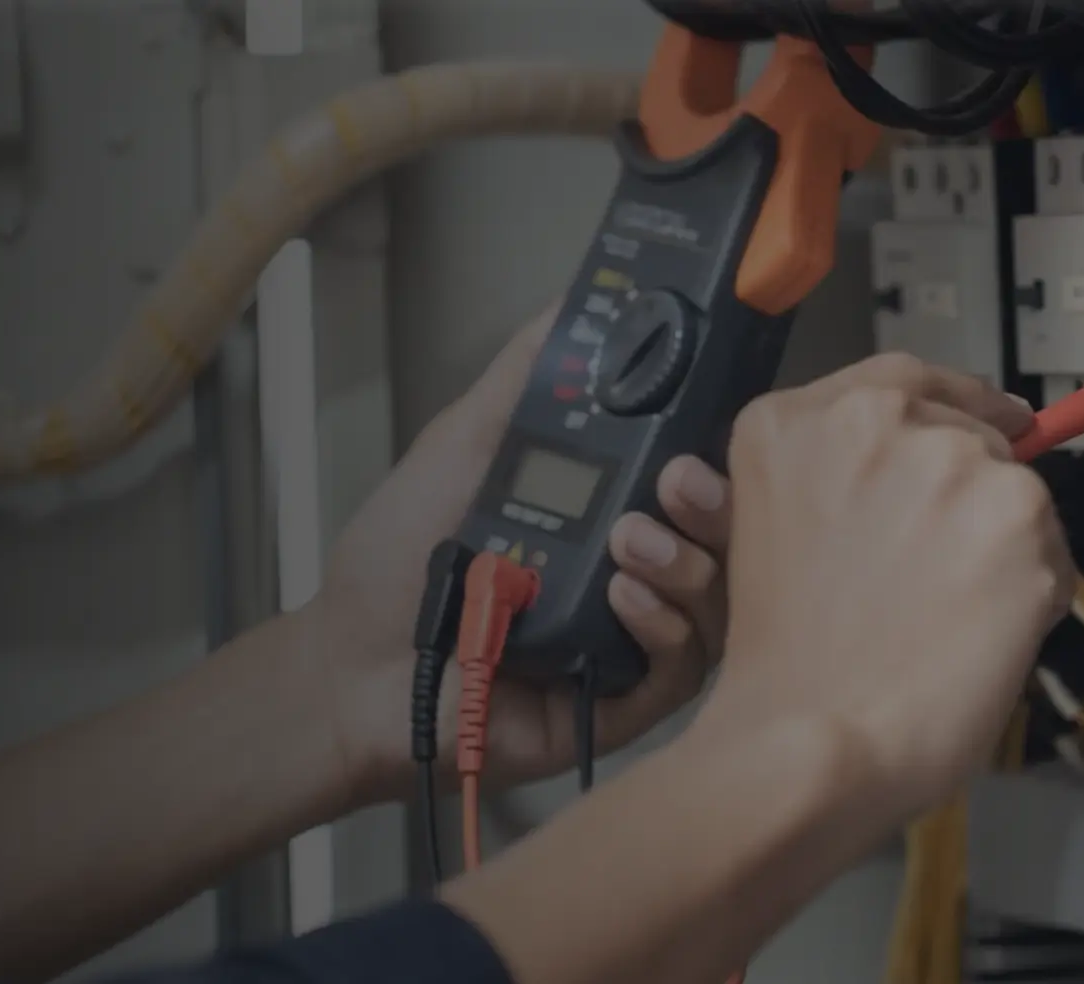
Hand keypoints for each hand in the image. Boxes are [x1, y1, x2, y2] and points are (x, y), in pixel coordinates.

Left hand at [307, 309, 731, 802]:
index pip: (704, 474)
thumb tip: (581, 294)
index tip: (713, 415)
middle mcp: (640, 570)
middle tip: (677, 478)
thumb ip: (527, 374)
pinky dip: (661, 625)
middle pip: (731, 537)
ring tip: (627, 541)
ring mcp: (637, 639)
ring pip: (718, 601)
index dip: (724, 447)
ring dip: (685, 562)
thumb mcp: (467, 442)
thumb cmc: (402, 559)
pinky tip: (619, 599)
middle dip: (718, 502)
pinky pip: (682, 667)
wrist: (352, 667)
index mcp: (617, 508)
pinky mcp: (626, 704)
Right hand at [689, 354, 1071, 821]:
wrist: (816, 741)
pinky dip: (1035, 594)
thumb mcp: (769, 533)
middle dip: (967, 497)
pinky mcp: (1017, 513)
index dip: (956, 403)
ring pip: (1014, 491)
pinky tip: (982, 636)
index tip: (994, 417)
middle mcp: (874, 422)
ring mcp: (951, 463)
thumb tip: (928, 469)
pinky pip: (1052, 550)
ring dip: (1001, 548)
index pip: (901, 380)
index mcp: (794, 423)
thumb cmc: (786, 669)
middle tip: (941, 577)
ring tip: (947, 619)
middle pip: (965, 434)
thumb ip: (837, 479)